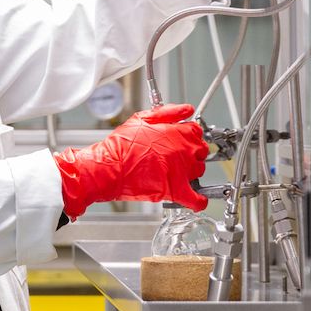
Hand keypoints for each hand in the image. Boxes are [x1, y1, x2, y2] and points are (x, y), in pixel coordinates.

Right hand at [53, 103, 209, 217]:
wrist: (109, 168)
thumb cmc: (121, 145)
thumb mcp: (141, 119)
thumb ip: (168, 112)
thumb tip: (186, 109)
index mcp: (178, 133)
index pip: (197, 132)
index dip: (189, 135)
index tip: (184, 139)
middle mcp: (184, 151)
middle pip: (201, 151)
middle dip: (192, 152)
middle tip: (177, 155)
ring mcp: (181, 171)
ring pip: (198, 172)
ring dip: (191, 172)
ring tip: (175, 171)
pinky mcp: (175, 190)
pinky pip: (196, 200)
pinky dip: (198, 201)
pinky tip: (194, 198)